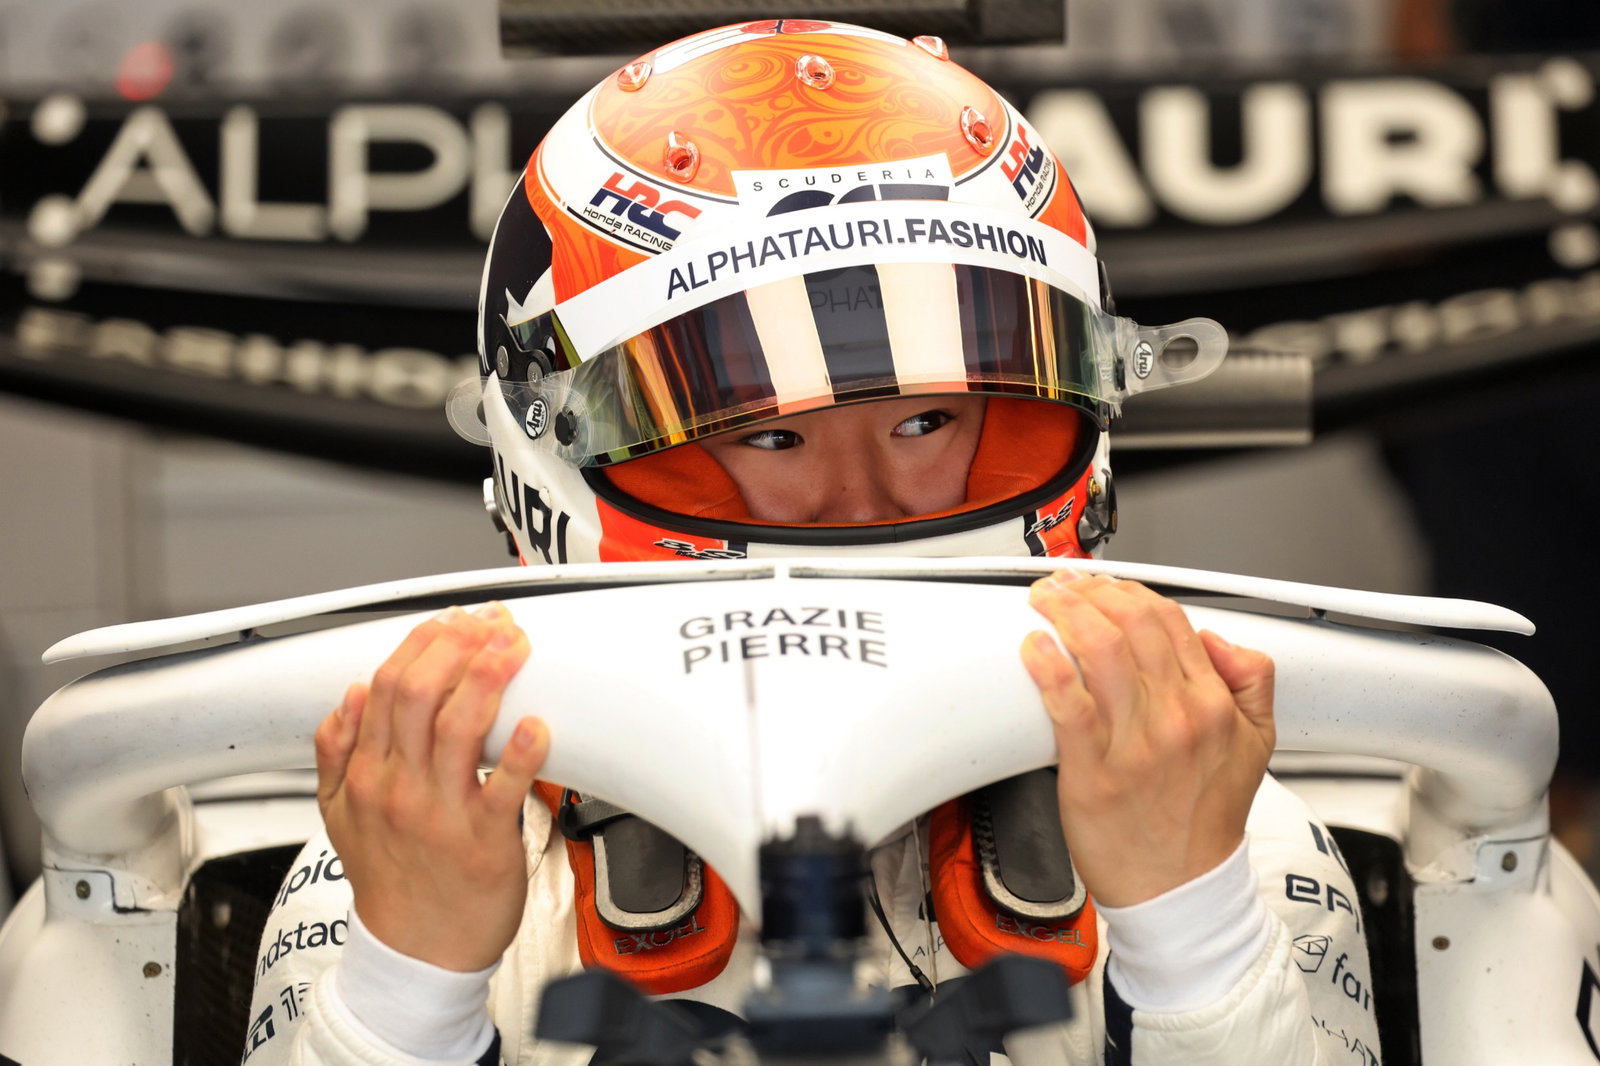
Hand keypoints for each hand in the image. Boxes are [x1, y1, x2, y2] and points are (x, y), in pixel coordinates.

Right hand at [313, 602, 546, 970]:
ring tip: (514, 648)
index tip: (453, 621)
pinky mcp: (484, 841)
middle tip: (489, 622)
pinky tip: (536, 724)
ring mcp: (441, 814)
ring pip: (460, 727)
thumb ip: (335, 754)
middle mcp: (399, 789)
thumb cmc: (392, 884)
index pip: (388, 688)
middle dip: (457, 646)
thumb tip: (350, 697)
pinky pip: (504, 788)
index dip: (423, 644)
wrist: (415, 956)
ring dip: (489, 678)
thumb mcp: (339, 818)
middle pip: (420, 695)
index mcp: (366, 776)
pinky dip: (520, 752)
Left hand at [1019, 571, 1274, 906]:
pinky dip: (1048, 668)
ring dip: (1065, 614)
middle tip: (1065, 586)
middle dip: (1091, 592)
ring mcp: (1134, 744)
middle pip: (1131, 625)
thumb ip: (1251, 682)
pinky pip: (1068, 705)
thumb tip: (1219, 640)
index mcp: (1212, 705)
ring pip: (1099, 651)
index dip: (1130, 592)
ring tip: (1044, 602)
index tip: (1103, 587)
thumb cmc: (1202, 821)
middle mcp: (1176, 718)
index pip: (1170, 621)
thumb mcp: (1258, 745)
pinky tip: (1033, 649)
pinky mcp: (1093, 771)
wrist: (1180, 888)